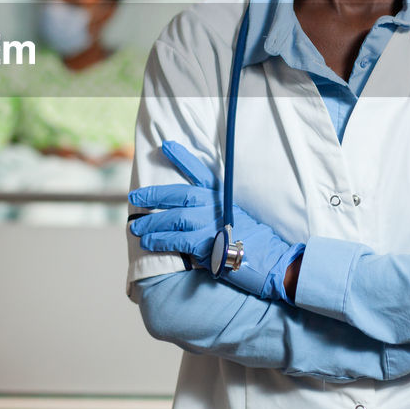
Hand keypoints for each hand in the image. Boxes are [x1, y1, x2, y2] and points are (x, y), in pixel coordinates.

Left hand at [129, 141, 303, 302]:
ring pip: (174, 218)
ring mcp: (213, 223)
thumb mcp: (236, 219)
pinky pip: (178, 240)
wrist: (275, 263)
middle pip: (179, 194)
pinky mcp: (210, 244)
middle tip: (134, 196)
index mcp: (224, 198)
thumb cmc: (255, 244)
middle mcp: (217, 206)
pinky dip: (160, 240)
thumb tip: (188, 215)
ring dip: (152, 223)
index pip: (201, 173)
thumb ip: (215, 212)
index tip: (166, 145)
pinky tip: (149, 243)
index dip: (183, 158)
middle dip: (154, 194)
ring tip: (136, 228)